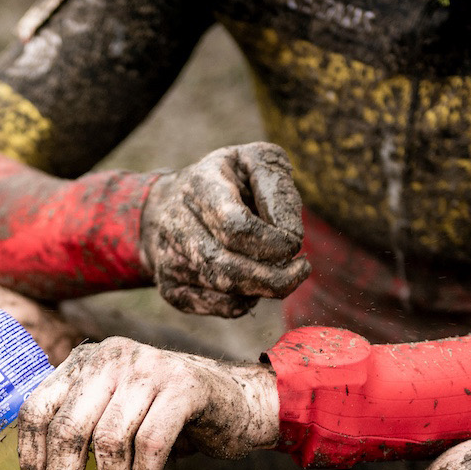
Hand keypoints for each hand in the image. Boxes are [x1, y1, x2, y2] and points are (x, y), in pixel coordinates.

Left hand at [17, 339, 279, 469]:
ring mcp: (147, 368)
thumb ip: (82, 429)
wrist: (235, 401)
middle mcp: (110, 358)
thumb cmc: (165, 418)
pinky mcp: (184, 386)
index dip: (32, 457)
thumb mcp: (115, 412)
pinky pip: (151, 441)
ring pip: (109, 440)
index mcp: (84, 363)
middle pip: (69, 428)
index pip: (37, 408)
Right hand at [139, 143, 312, 317]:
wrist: (169, 202)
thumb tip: (291, 236)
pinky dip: (245, 302)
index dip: (272, 242)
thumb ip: (277, 189)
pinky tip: (255, 284)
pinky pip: (216, 308)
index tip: (295, 242)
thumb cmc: (226, 181)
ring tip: (284, 274)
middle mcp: (176, 223)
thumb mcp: (255, 161)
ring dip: (264, 289)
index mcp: (200, 185)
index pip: (235, 225)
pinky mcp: (171, 288)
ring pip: (223, 290)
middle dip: (275, 277)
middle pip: (227, 267)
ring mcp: (169, 259)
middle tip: (301, 269)